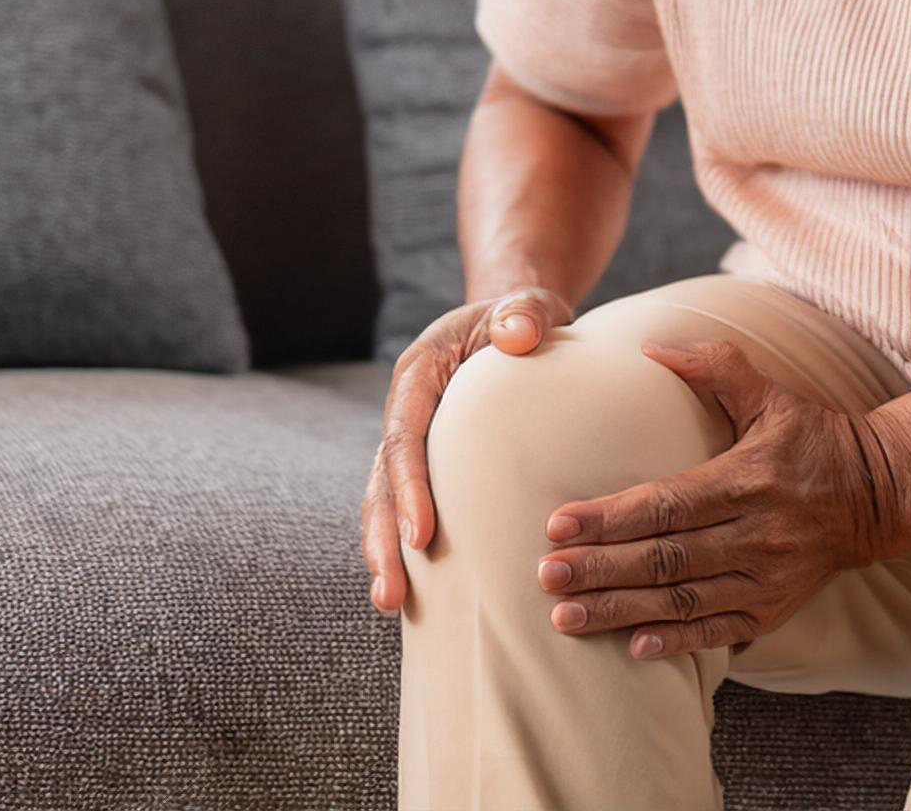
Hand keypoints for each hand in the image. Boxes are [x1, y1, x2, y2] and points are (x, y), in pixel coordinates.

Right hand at [362, 284, 575, 618]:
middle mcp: (405, 413)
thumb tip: (516, 333)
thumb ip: (524, 312)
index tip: (422, 535)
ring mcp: (413, 443)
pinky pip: (409, 507)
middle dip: (383, 539)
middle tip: (392, 595)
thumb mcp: (528, 305)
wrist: (514, 323)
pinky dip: (408, 547)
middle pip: (382, 481)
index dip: (409, 486)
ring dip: (386, 552)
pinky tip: (421, 595)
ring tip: (392, 605)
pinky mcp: (429, 466)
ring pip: (386, 502)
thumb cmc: (523, 317)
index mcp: (419, 375)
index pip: (405, 436)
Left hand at [534, 337, 900, 660]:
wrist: (880, 495)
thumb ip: (713, 366)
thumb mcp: (770, 393)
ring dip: (620, 609)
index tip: (558, 525)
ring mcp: (767, 577)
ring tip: (565, 615)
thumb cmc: (813, 437)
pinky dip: (676, 641)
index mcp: (749, 478)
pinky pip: (718, 631)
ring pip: (683, 600)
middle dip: (600, 568)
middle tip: (546, 575)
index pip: (667, 503)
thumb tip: (650, 346)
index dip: (611, 517)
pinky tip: (632, 645)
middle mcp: (757, 533)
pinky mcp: (774, 608)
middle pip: (665, 557)